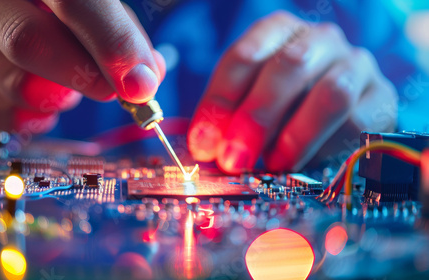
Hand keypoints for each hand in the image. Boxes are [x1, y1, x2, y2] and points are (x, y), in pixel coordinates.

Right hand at [0, 0, 164, 131]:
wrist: (2, 9)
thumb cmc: (57, 9)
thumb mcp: (95, 6)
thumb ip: (121, 35)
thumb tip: (143, 80)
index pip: (72, 2)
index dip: (110, 45)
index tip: (139, 84)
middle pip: (28, 42)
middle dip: (82, 76)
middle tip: (111, 90)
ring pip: (15, 84)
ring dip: (58, 97)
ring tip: (68, 84)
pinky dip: (35, 118)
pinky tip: (46, 103)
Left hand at [187, 11, 396, 173]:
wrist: (340, 107)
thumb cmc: (284, 104)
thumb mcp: (248, 103)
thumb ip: (228, 118)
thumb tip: (205, 147)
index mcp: (278, 32)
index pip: (244, 57)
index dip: (220, 103)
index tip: (204, 143)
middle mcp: (318, 40)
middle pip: (288, 68)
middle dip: (256, 118)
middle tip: (233, 158)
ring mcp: (355, 65)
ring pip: (331, 94)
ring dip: (295, 136)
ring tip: (272, 164)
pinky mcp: (381, 98)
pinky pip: (358, 122)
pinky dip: (326, 147)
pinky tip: (303, 163)